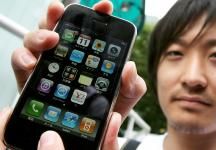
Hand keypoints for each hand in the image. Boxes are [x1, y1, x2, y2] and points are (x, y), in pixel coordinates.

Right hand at [11, 0, 146, 149]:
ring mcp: (49, 65)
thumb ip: (132, 83)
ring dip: (40, 34)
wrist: (86, 130)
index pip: (92, 31)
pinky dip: (23, 58)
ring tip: (50, 39)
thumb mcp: (125, 95)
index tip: (104, 7)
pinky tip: (31, 62)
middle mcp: (68, 56)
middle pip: (60, 27)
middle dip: (60, 15)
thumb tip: (129, 68)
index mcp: (90, 56)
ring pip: (37, 39)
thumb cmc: (104, 109)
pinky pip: (21, 62)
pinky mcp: (32, 79)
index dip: (98, 15)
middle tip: (63, 12)